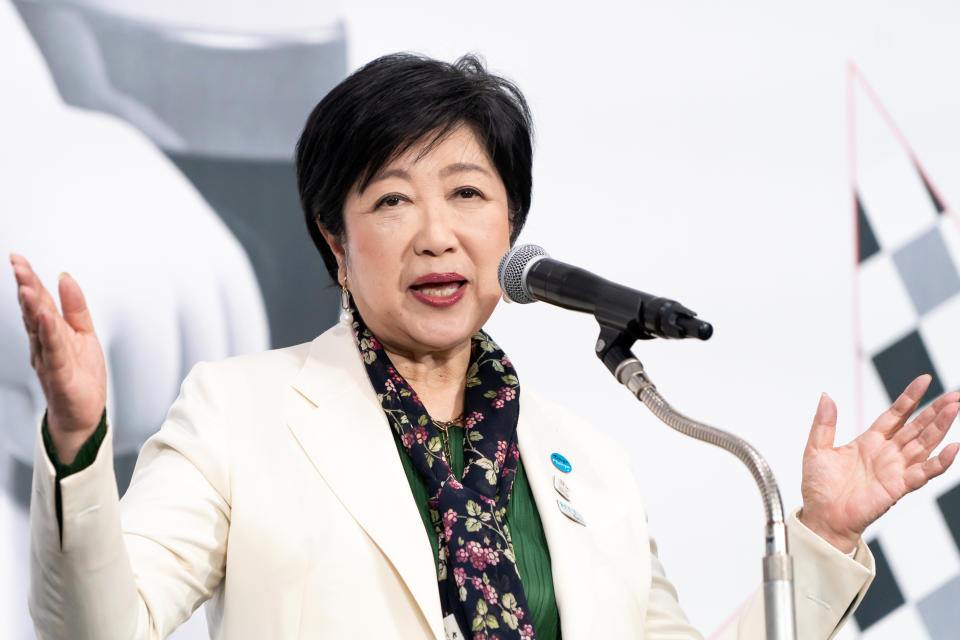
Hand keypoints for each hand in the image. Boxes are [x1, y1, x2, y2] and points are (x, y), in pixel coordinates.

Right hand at [10, 254, 106, 463]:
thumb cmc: (81, 376)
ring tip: (27, 287)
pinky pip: (54, 352)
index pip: (37, 301)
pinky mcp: (60, 375)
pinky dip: (50, 334)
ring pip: (39, 330)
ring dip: (32, 307)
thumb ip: (75, 307)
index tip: (18, 259)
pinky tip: (46, 318)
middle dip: (26, 287)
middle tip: (17, 265)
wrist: (83, 414)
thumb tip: (66, 278)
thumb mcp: (84, 334)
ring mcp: (49, 359)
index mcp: (51, 332)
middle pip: (33, 311)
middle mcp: (45, 344)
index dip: (29, 280)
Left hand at [798, 375, 959, 551]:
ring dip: (940, 427)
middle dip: (935, 410)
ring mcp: (895, 469)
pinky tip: (953, 448)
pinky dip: (939, 462)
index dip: (910, 398)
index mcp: (869, 441)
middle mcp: (886, 453)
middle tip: (954, 395)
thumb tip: (826, 396)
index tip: (924, 380)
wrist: (821, 518)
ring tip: (955, 409)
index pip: (895, 414)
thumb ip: (824, 423)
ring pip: (924, 444)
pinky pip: (923, 473)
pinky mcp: (898, 487)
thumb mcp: (816, 449)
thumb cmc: (819, 489)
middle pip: (916, 426)